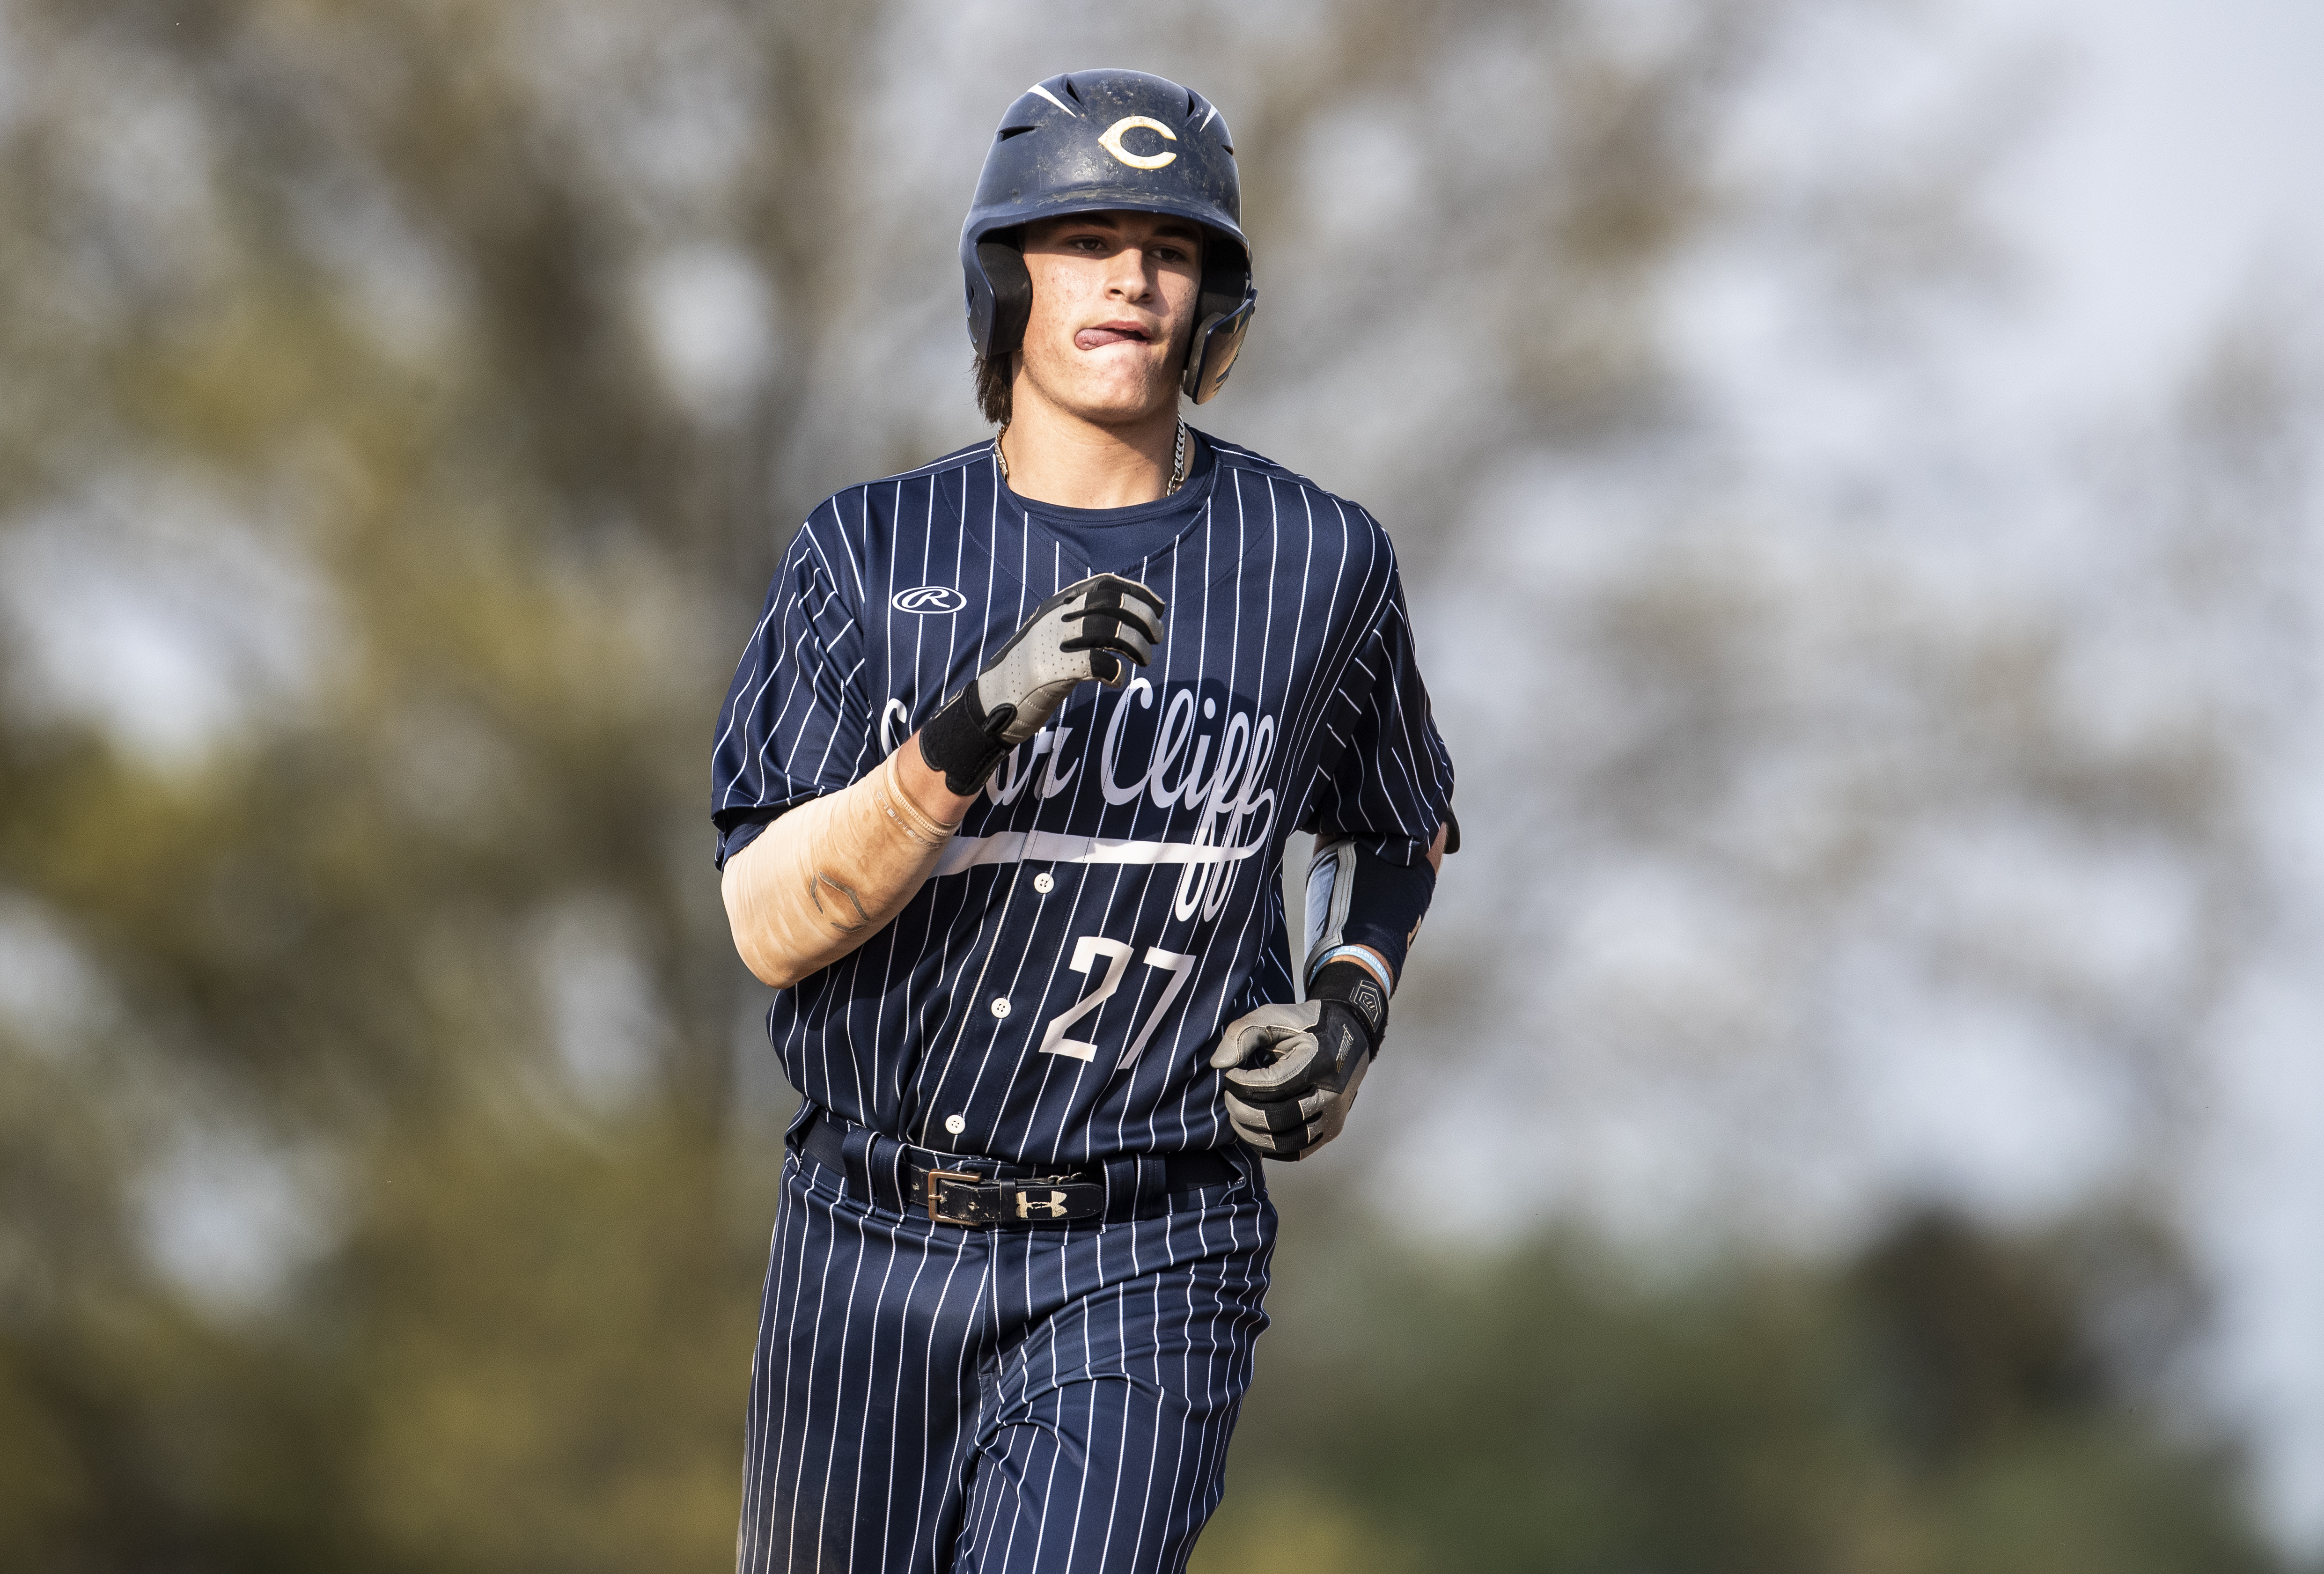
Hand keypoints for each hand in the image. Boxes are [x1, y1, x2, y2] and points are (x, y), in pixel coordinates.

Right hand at [979, 573, 1164, 743]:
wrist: (991, 701)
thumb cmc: (1031, 672)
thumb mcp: (1054, 635)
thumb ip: (1081, 621)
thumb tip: (1127, 617)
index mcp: (1057, 605)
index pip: (1105, 583)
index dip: (1137, 592)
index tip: (1157, 608)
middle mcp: (1054, 617)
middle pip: (1111, 601)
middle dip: (1142, 617)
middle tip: (1156, 638)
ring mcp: (1050, 641)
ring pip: (1106, 628)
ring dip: (1134, 643)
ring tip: (1143, 660)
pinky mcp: (1049, 670)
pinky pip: (1094, 663)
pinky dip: (1114, 671)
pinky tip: (1116, 681)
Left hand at [1209, 963, 1387, 1160]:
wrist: (1351, 1033)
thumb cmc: (1307, 1025)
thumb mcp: (1274, 1016)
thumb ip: (1243, 1033)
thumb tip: (1219, 1064)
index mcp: (1320, 1062)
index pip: (1273, 1086)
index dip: (1242, 1084)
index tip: (1230, 1074)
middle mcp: (1331, 1094)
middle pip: (1276, 1119)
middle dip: (1242, 1111)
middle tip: (1230, 1096)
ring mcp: (1333, 1117)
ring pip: (1284, 1142)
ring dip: (1251, 1132)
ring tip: (1239, 1113)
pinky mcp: (1331, 1131)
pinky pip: (1295, 1151)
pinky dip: (1268, 1146)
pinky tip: (1254, 1128)